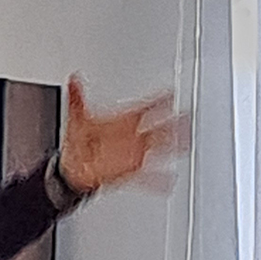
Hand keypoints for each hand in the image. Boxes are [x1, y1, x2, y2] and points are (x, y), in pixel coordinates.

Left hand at [59, 75, 190, 193]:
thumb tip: (73, 79)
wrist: (73, 167)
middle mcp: (132, 135)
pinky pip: (147, 176)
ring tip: (186, 142)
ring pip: (158, 147)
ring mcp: (133, 153)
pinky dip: (158, 179)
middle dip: (174, 122)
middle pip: (158, 126)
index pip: (146, 106)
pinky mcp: (130, 170)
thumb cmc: (78, 142)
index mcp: (123, 120)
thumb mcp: (77, 117)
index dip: (159, 99)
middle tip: (187, 116)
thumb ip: (77, 99)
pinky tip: (168, 179)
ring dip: (172, 145)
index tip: (171, 94)